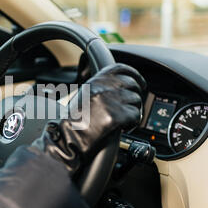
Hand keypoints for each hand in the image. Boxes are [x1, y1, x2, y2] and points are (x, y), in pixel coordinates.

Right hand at [32, 63, 146, 174]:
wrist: (68, 139)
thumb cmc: (73, 123)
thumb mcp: (85, 97)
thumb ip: (101, 89)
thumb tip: (121, 88)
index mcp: (95, 82)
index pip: (120, 69)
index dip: (134, 75)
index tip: (139, 83)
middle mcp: (102, 88)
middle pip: (132, 84)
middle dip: (135, 97)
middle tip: (131, 108)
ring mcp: (109, 101)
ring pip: (136, 100)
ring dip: (134, 111)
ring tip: (123, 121)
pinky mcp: (115, 116)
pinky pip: (136, 115)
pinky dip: (133, 123)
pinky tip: (123, 128)